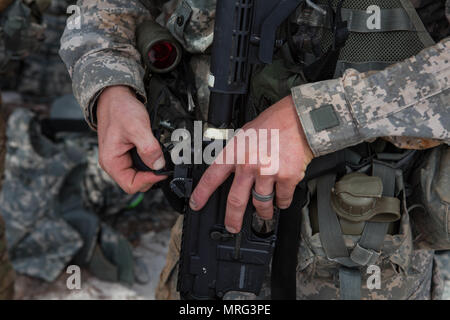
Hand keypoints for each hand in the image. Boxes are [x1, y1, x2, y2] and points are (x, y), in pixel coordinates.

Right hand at [96, 85, 166, 193]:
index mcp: (111, 162)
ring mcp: (120, 159)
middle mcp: (114, 163)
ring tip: (160, 156)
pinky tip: (155, 152)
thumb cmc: (120, 109)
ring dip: (151, 168)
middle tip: (164, 163)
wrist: (115, 96)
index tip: (162, 170)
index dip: (149, 181)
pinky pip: (140, 164)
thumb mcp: (137, 128)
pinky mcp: (127, 153)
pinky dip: (150, 160)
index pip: (131, 185)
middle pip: (136, 182)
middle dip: (151, 175)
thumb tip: (158, 165)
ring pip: (140, 174)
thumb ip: (148, 148)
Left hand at [189, 95, 313, 232]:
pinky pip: (282, 199)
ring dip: (262, 213)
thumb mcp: (245, 134)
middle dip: (232, 219)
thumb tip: (230, 171)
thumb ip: (237, 154)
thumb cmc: (273, 124)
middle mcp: (249, 164)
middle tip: (232, 226)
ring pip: (261, 204)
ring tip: (264, 214)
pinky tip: (281, 201)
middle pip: (235, 200)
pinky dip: (282, 203)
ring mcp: (267, 172)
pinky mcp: (286, 178)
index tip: (196, 204)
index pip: (212, 177)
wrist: (299, 120)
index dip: (202, 193)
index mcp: (235, 152)